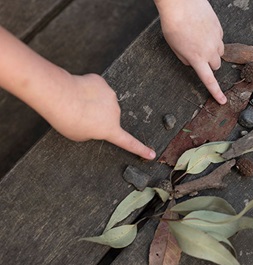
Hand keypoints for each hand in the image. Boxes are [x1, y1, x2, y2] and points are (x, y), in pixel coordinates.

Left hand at [0, 26, 154, 159]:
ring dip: (93, 102)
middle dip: (98, 117)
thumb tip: (96, 120)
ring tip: (76, 103)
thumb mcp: (79, 136)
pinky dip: (88, 89)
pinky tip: (77, 91)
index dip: (141, 149)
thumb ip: (92, 131)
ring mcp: (110, 95)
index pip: (129, 143)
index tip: (152, 154)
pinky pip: (96, 87)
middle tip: (80, 117)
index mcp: (110, 129)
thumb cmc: (67, 120)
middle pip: (109, 116)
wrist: (60, 96)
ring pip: (103, 100)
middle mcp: (115, 113)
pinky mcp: (101, 82)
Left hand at [155, 0, 226, 103]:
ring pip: (220, 53)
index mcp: (197, 58)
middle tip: (199, 56)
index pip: (209, 80)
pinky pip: (219, 39)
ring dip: (213, 52)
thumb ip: (184, 58)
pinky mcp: (219, 28)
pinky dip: (213, 39)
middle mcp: (210, 50)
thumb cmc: (174, 23)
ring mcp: (216, 39)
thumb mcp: (174, 46)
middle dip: (210, 64)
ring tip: (201, 42)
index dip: (216, 92)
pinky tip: (203, 31)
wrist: (181, 3)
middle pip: (216, 66)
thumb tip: (192, 62)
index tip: (222, 101)